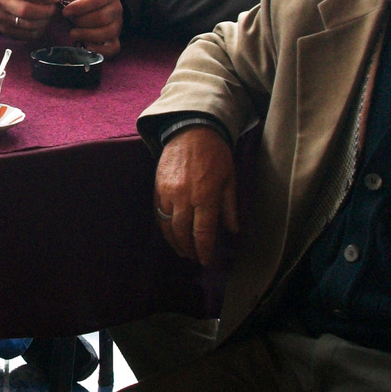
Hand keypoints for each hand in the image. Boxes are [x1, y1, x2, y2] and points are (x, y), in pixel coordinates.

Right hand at [0, 0, 61, 39]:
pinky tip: (41, 20)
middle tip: (55, 8)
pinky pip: (28, 35)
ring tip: (49, 13)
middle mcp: (0, 1)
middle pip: (26, 10)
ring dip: (45, 20)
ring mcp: (1, 18)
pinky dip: (40, 29)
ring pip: (28, 24)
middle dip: (46, 10)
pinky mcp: (6, 30)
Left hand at [60, 0, 122, 55]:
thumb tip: (68, 2)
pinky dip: (99, 50)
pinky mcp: (115, 38)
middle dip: (81, 21)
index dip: (79, 7)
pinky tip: (86, 46)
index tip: (65, 11)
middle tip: (70, 21)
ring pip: (106, 33)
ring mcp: (118, 25)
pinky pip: (113, 48)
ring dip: (86, 35)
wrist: (96, 2)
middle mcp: (117, 8)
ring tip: (73, 33)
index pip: (97, 0)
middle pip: (101, 18)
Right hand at [154, 125, 238, 262]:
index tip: (206, 260)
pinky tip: (170, 233)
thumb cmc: (215, 154)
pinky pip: (158, 213)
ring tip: (182, 250)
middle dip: (189, 248)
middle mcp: (184, 196)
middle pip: (183, 232)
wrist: (191, 130)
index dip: (204, 250)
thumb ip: (229, 207)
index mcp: (205, 195)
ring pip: (167, 225)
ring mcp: (168, 192)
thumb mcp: (230, 179)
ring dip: (174, 241)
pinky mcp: (157, 187)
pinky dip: (164, 227)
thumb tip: (232, 230)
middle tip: (194, 257)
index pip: (202, 231)